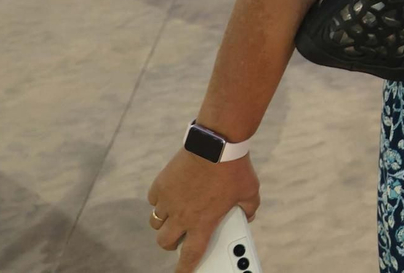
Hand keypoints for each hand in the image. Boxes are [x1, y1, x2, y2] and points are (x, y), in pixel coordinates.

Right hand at [147, 148, 260, 271]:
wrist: (216, 144)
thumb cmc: (234, 169)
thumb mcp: (250, 192)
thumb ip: (249, 208)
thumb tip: (248, 214)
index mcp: (203, 222)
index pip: (191, 254)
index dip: (185, 269)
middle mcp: (182, 215)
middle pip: (165, 242)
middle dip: (170, 244)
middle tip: (180, 237)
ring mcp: (168, 200)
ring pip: (156, 223)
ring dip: (164, 224)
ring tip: (174, 216)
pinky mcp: (161, 184)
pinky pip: (153, 200)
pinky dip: (159, 201)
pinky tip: (170, 195)